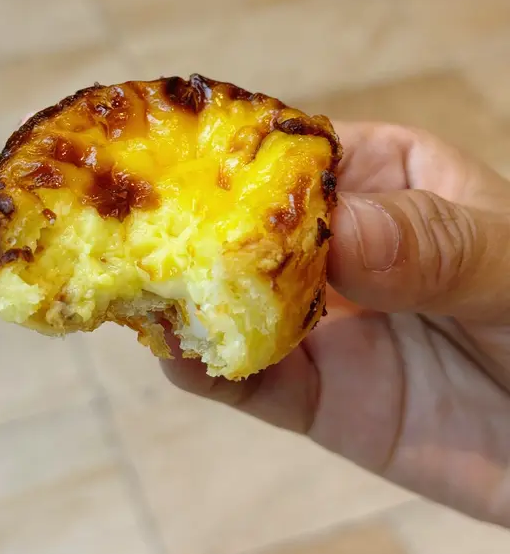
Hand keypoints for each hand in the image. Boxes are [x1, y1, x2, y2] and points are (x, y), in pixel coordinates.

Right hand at [162, 122, 509, 527]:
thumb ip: (432, 247)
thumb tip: (335, 236)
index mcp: (385, 179)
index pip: (295, 156)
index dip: (235, 155)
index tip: (173, 159)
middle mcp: (342, 246)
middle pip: (248, 228)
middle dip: (188, 226)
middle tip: (121, 226)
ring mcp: (325, 323)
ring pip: (238, 303)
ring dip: (182, 296)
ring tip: (127, 287)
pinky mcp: (320, 398)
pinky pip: (252, 382)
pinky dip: (208, 370)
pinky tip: (176, 356)